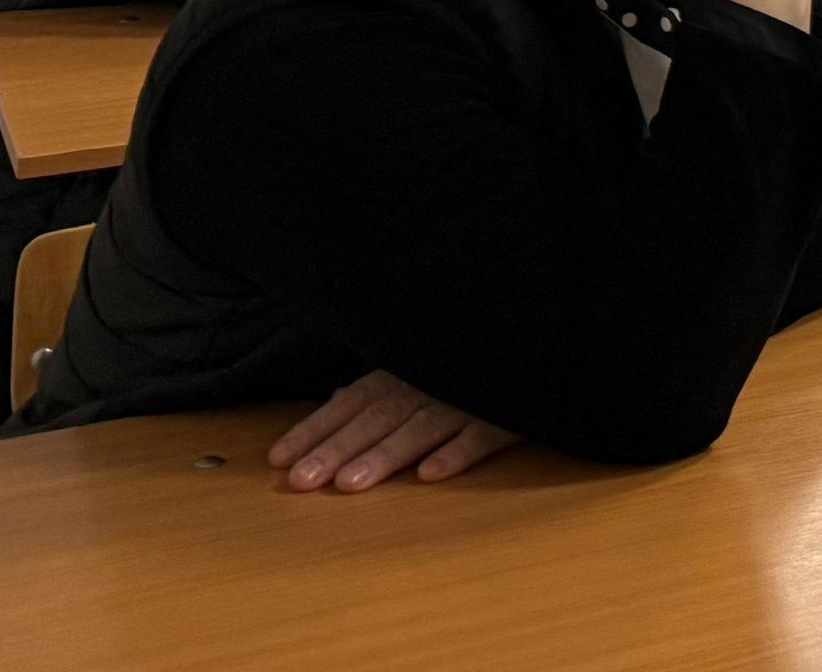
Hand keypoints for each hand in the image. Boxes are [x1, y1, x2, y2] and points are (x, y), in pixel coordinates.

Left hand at [269, 371, 517, 493]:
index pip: (351, 401)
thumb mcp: (422, 361)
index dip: (315, 428)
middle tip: (302, 481)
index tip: (279, 459)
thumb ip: (383, 382)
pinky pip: (480, 434)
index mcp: (405, 370)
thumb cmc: (469, 355)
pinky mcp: (506, 411)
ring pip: (419, 428)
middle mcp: (428, 382)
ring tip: (351, 485)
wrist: (542, 336)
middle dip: (337, 448)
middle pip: (377, 417)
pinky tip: (431, 475)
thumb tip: (338, 396)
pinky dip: (456, 452)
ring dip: (385, 456)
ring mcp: (466, 396)